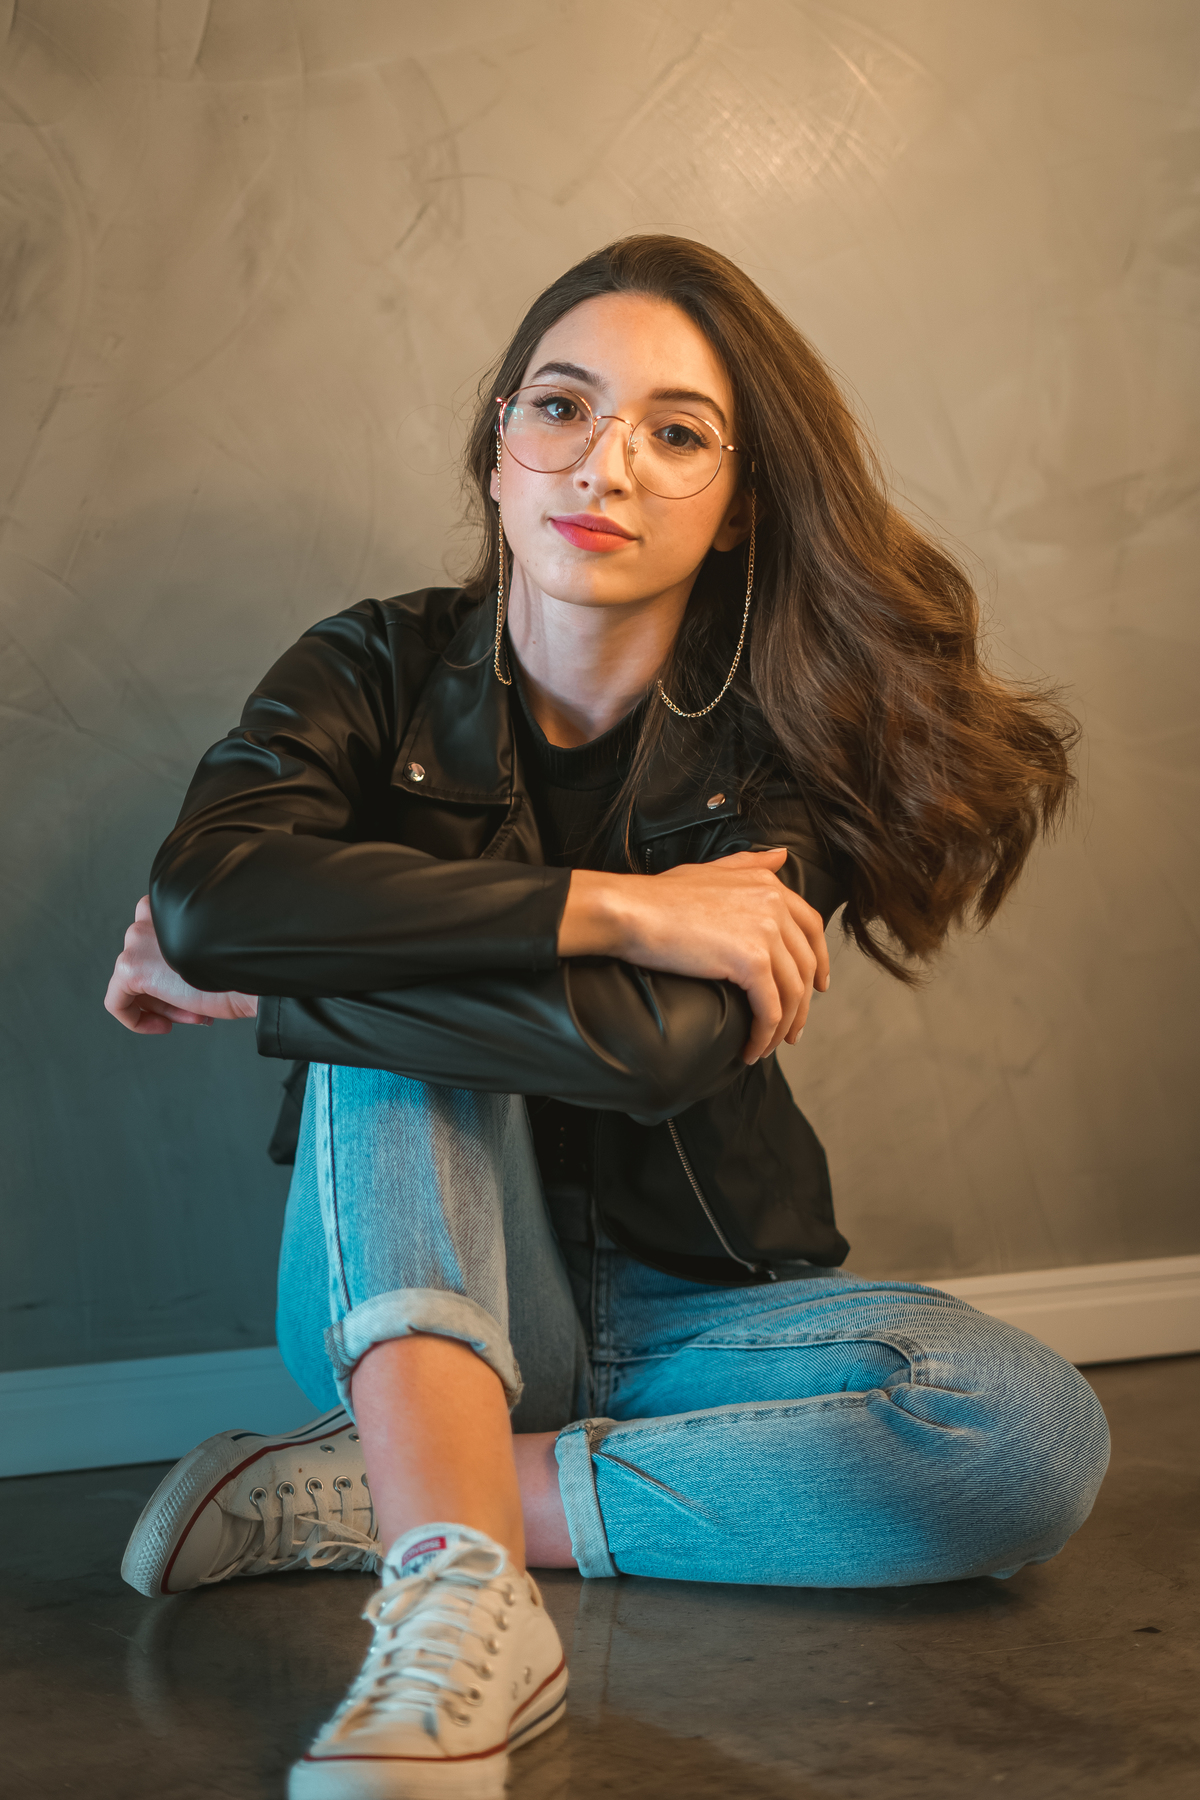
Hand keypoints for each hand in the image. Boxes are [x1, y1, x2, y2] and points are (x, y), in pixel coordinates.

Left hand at [104, 896, 258, 1034]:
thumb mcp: (213, 946)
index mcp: (173, 902)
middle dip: (169, 990)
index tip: (195, 989)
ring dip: (163, 1004)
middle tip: (197, 1007)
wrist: (256, 971)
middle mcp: (150, 914)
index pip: (157, 939)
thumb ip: (187, 950)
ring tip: (193, 1014)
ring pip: (134, 982)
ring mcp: (137, 939)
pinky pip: (116, 1001)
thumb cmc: (246, 964)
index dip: (175, 971)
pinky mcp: (130, 968)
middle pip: (145, 961)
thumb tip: (172, 977)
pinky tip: (162, 1025)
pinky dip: (134, 1019)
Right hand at [558, 848, 828, 1062]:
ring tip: (767, 1047)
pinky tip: (750, 1050)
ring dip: (783, 1027)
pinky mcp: (751, 961)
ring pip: (792, 992)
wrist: (630, 911)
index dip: (820, 961)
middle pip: (806, 965)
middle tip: (792, 1030)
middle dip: (803, 1004)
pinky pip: (770, 1009)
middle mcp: (775, 904)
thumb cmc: (659, 896)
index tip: (817, 987)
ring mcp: (766, 932)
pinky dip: (764, 1035)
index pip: (812, 927)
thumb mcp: (711, 870)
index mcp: (768, 884)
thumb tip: (782, 856)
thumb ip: (749, 863)